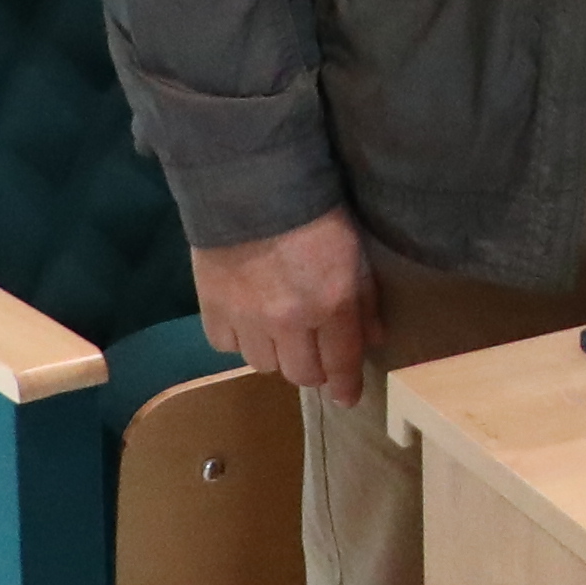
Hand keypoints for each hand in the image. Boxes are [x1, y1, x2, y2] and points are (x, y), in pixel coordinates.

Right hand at [193, 209, 377, 403]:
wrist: (250, 186)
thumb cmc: (314, 211)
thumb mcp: (354, 251)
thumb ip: (363, 299)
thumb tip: (373, 340)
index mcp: (331, 304)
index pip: (341, 362)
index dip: (346, 385)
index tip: (347, 398)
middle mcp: (289, 322)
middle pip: (301, 374)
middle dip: (312, 370)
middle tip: (314, 356)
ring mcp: (247, 319)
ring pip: (263, 366)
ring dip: (276, 356)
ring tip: (280, 335)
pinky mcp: (212, 310)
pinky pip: (227, 345)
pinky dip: (239, 339)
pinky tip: (247, 321)